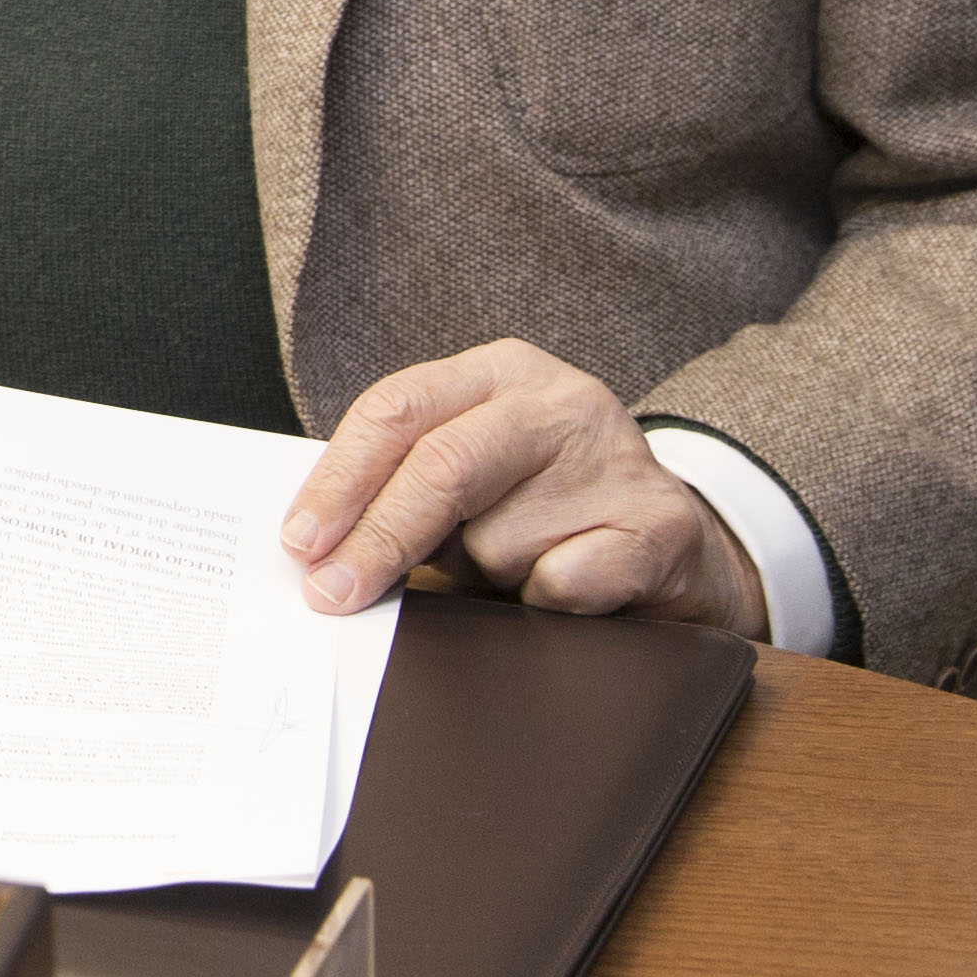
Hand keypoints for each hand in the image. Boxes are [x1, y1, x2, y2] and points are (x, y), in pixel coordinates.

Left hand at [282, 339, 766, 635]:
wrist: (676, 550)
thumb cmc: (545, 513)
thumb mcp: (472, 481)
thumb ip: (403, 491)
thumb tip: (316, 547)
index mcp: (500, 371)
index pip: (397, 409)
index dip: (339, 479)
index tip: (300, 540)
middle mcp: (561, 399)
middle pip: (442, 465)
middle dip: (377, 538)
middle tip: (331, 594)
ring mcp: (617, 457)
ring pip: (497, 540)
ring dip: (482, 578)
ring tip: (514, 569)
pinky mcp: (659, 524)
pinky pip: (559, 584)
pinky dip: (540, 604)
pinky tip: (564, 588)